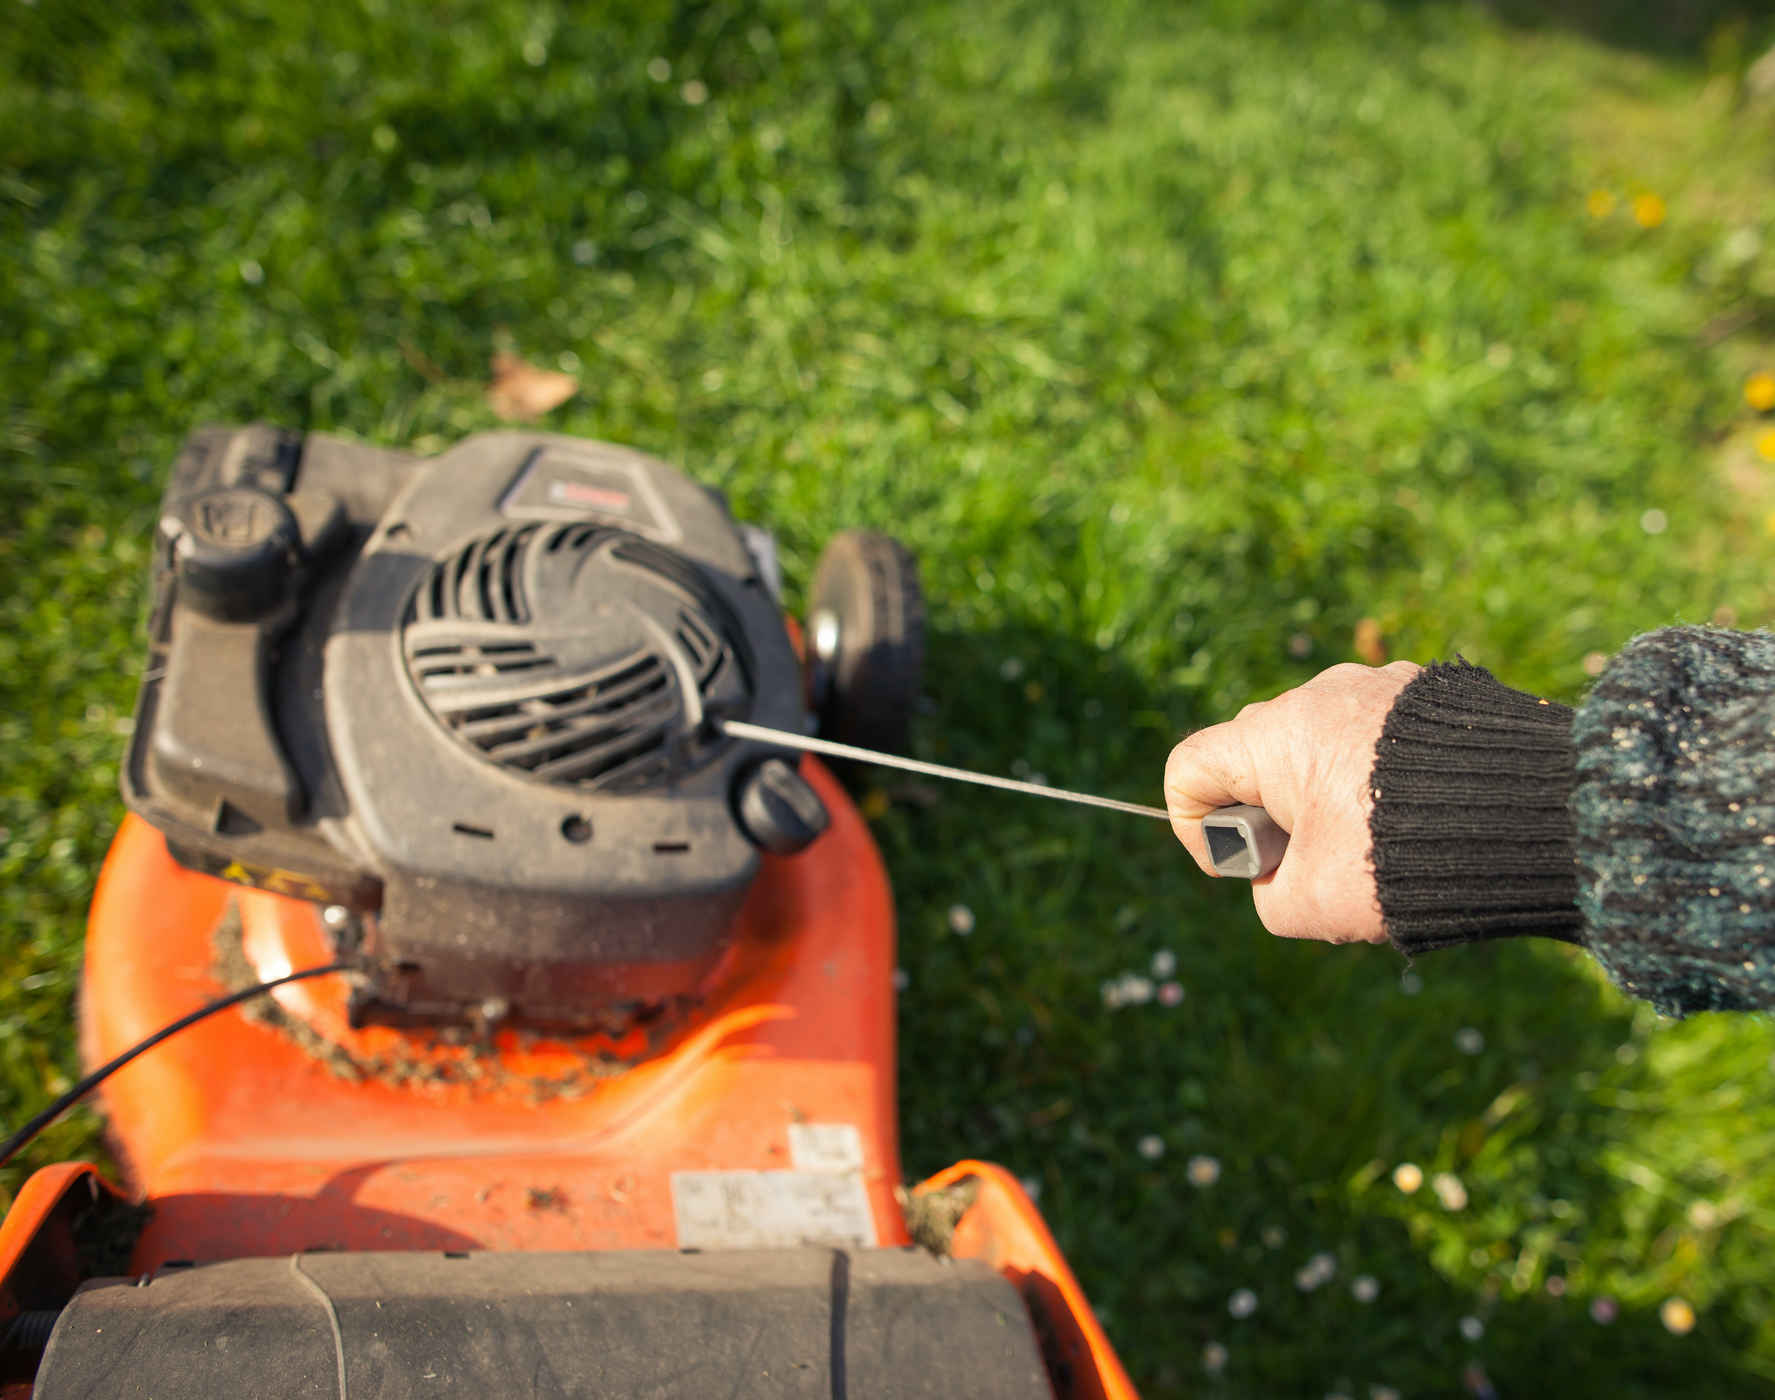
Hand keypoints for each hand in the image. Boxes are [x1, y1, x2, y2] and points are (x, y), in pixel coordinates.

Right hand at [1164, 661, 1420, 943]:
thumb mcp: (1311, 905)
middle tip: (1317, 860)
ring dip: (1328, 794)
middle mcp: (1317, 694)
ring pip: (1320, 743)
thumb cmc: (1406, 861)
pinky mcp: (1428, 690)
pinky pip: (1376, 732)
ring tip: (1380, 841)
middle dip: (1271, 814)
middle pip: (1255, 755)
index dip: (1197, 828)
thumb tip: (1282, 875)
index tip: (1246, 869)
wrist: (1534, 819)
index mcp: (1274, 736)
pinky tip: (1420, 812)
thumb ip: (1269, 894)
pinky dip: (1379, 774)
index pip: (1189, 767)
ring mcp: (1375, 684)